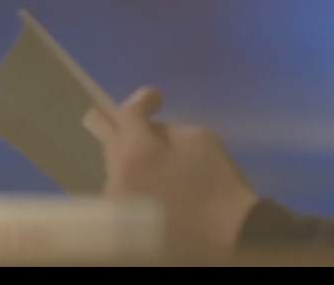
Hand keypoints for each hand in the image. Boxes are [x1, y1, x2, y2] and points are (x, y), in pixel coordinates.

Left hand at [82, 87, 258, 255]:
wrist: (224, 235)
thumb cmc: (217, 185)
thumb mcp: (201, 140)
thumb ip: (169, 130)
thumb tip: (152, 130)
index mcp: (136, 152)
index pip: (125, 114)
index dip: (141, 101)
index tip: (156, 98)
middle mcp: (116, 176)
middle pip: (108, 138)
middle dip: (126, 124)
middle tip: (142, 119)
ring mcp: (116, 201)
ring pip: (116, 164)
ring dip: (132, 153)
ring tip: (156, 157)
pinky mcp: (122, 219)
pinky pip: (122, 186)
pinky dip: (135, 176)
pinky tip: (155, 180)